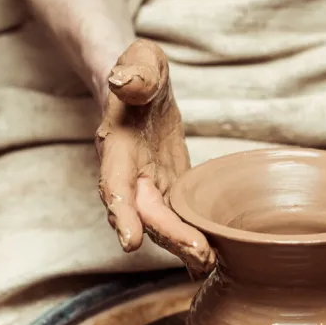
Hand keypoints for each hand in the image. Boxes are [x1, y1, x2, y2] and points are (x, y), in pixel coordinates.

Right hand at [95, 39, 214, 276]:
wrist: (140, 86)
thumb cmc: (139, 71)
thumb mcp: (140, 60)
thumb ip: (135, 71)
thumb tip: (123, 81)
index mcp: (118, 146)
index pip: (114, 183)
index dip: (122, 212)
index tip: (129, 241)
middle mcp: (129, 174)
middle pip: (146, 214)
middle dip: (171, 236)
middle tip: (201, 256)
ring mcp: (149, 185)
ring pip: (163, 224)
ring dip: (184, 246)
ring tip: (209, 265)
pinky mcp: (169, 189)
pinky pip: (179, 219)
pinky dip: (191, 240)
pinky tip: (211, 263)